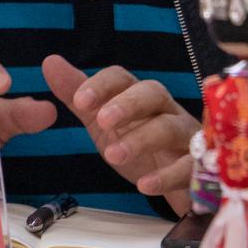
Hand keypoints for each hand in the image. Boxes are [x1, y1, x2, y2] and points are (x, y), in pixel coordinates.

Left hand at [42, 53, 197, 215]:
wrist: (179, 183)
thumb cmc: (141, 143)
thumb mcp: (104, 120)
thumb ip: (78, 94)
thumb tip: (50, 62)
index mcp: (139, 96)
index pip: (123, 77)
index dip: (102, 86)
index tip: (80, 101)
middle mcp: (165, 109)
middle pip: (152, 93)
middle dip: (127, 103)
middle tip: (102, 121)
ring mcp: (185, 136)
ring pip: (169, 127)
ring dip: (141, 139)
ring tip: (113, 156)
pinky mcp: (197, 166)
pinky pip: (188, 166)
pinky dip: (167, 175)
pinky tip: (145, 185)